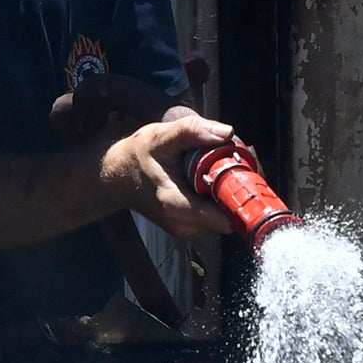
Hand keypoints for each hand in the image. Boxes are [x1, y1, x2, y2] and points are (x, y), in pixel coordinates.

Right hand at [101, 114, 243, 239]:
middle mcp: (185, 225)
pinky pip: (219, 213)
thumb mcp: (159, 136)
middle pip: (231, 211)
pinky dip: (221, 194)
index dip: (242, 190)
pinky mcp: (193, 228)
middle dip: (238, 184)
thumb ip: (192, 132)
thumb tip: (227, 133)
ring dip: (230, 188)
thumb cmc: (137, 157)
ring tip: (218, 163)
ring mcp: (190, 230)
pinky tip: (211, 176)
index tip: (244, 165)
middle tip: (233, 155)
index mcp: (177, 206)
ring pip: (228, 213)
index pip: (225, 214)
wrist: (118, 177)